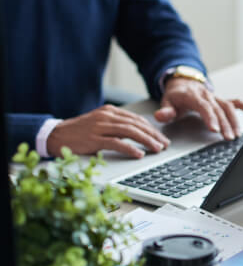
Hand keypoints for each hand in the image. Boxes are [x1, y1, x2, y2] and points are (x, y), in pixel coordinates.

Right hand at [47, 105, 169, 158]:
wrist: (55, 135)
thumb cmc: (80, 132)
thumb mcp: (101, 123)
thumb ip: (118, 125)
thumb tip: (140, 133)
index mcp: (110, 111)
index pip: (136, 119)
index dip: (152, 129)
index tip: (162, 138)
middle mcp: (106, 117)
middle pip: (136, 125)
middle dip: (153, 135)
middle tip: (165, 144)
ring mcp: (99, 127)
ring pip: (129, 132)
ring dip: (146, 141)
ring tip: (157, 149)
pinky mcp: (93, 139)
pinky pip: (116, 143)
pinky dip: (130, 148)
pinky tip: (139, 154)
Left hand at [154, 78, 242, 140]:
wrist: (183, 83)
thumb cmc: (176, 96)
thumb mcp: (166, 102)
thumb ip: (165, 110)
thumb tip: (161, 116)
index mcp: (193, 96)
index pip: (204, 106)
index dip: (210, 117)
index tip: (215, 129)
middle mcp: (207, 95)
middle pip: (218, 110)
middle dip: (225, 124)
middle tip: (228, 138)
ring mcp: (216, 98)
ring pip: (229, 108)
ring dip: (234, 121)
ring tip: (236, 135)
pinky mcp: (222, 100)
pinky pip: (237, 102)